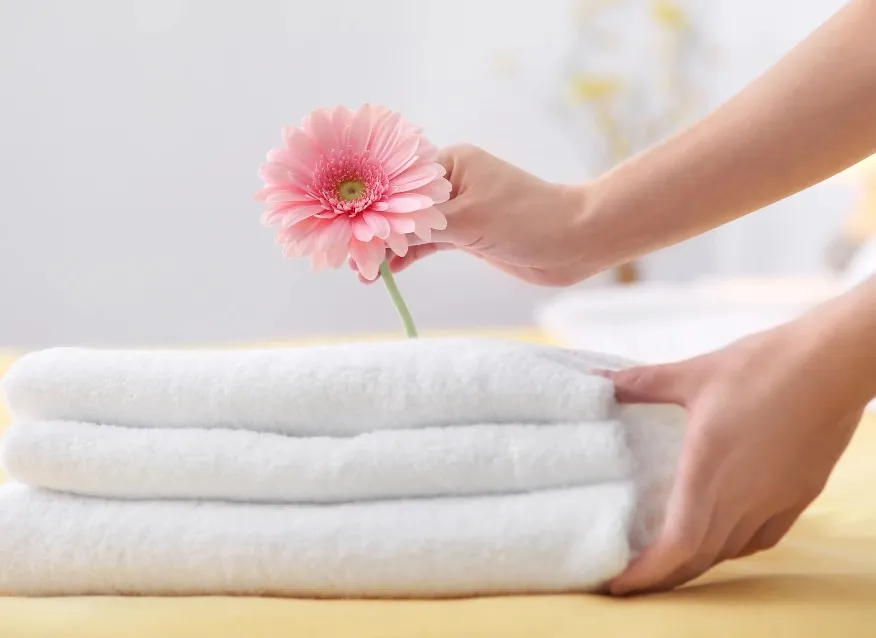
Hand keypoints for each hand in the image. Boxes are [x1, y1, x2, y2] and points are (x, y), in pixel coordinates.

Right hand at [368, 144, 592, 286]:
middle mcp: (450, 182)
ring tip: (363, 272)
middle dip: (373, 229)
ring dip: (388, 247)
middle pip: (399, 205)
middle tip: (348, 255)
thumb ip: (420, 225)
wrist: (576, 242)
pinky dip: (408, 255)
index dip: (367, 202)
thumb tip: (377, 231)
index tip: (342, 224)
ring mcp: (458, 209)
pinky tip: (388, 270)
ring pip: (411, 227)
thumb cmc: (528, 219)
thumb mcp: (469, 219)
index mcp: (450, 163)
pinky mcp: (467, 234)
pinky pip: (427, 243)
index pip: (396, 180)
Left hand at [604, 317, 866, 594]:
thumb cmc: (761, 366)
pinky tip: (724, 536)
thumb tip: (597, 381)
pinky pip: (762, 538)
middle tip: (634, 577)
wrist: (834, 364)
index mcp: (708, 473)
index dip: (648, 574)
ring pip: (729, 551)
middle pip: (699, 560)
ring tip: (670, 558)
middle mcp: (741, 497)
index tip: (619, 583)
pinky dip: (734, 547)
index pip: (677, 547)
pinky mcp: (799, 495)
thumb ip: (640, 383)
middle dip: (663, 577)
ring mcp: (774, 500)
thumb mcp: (692, 374)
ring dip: (697, 562)